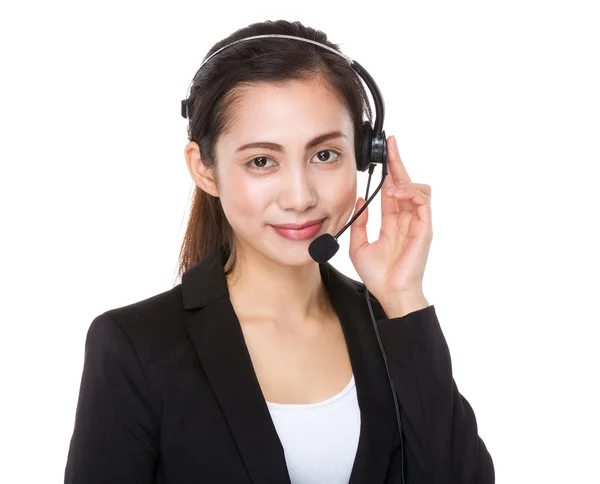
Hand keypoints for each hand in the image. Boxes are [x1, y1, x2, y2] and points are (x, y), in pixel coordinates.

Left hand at [349, 135, 432, 311]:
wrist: (389, 293)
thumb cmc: (377, 275)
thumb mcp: (358, 245)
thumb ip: (360, 222)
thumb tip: (361, 200)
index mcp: (392, 221)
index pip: (391, 189)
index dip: (388, 170)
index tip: (383, 152)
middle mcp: (406, 218)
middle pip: (405, 182)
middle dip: (398, 161)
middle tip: (390, 143)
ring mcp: (417, 222)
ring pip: (419, 188)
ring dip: (404, 180)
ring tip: (389, 185)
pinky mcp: (424, 228)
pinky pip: (422, 201)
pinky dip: (409, 192)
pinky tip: (394, 194)